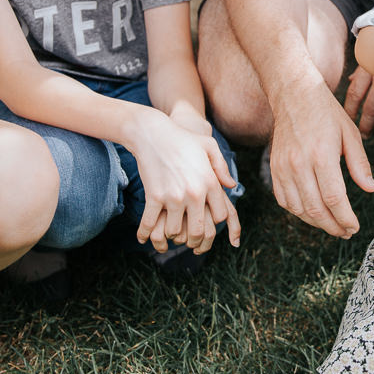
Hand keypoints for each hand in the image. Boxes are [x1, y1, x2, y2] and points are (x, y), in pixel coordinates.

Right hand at [132, 110, 241, 253]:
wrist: (153, 133)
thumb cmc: (183, 138)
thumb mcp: (209, 146)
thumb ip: (222, 167)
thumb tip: (231, 186)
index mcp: (209, 182)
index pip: (220, 216)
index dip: (215, 223)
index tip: (207, 223)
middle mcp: (194, 193)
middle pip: (198, 231)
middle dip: (194, 240)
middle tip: (189, 240)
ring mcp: (173, 196)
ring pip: (174, 231)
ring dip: (170, 235)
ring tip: (168, 233)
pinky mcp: (154, 196)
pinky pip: (149, 224)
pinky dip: (144, 234)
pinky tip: (142, 238)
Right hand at [269, 79, 373, 237]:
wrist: (293, 94)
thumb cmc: (326, 112)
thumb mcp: (350, 133)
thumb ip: (360, 164)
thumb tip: (370, 189)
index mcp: (321, 155)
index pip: (334, 198)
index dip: (345, 218)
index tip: (354, 227)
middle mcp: (299, 163)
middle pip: (315, 208)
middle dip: (333, 226)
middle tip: (346, 232)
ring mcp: (283, 167)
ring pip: (298, 209)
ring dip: (316, 222)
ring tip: (332, 225)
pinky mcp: (274, 167)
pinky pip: (284, 200)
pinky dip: (298, 212)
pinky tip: (312, 213)